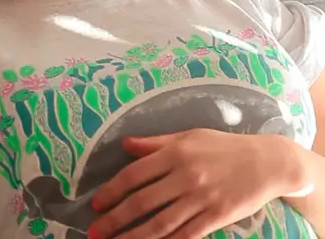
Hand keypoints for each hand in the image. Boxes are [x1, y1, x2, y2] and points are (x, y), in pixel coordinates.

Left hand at [89, 130, 306, 238]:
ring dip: (134, 237)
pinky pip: (186, 234)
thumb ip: (155, 143)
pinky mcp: (217, 216)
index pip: (133, 175)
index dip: (111, 192)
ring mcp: (201, 198)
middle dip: (115, 220)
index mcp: (174, 154)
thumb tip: (125, 145)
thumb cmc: (224, 147)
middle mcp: (185, 176)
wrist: (269, 162)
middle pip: (141, 202)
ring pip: (160, 223)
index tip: (96, 205)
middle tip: (95, 232)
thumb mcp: (188, 136)